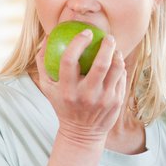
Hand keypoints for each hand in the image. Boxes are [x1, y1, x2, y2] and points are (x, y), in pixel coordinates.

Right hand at [35, 31, 125, 145]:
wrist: (82, 133)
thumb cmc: (63, 104)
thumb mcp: (47, 87)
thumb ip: (43, 63)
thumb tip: (47, 38)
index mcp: (67, 90)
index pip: (69, 60)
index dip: (78, 42)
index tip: (86, 33)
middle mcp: (86, 95)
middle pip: (100, 64)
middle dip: (107, 45)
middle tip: (108, 37)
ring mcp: (104, 100)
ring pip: (116, 69)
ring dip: (117, 54)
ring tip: (114, 49)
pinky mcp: (116, 102)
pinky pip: (121, 78)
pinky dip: (120, 67)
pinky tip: (116, 63)